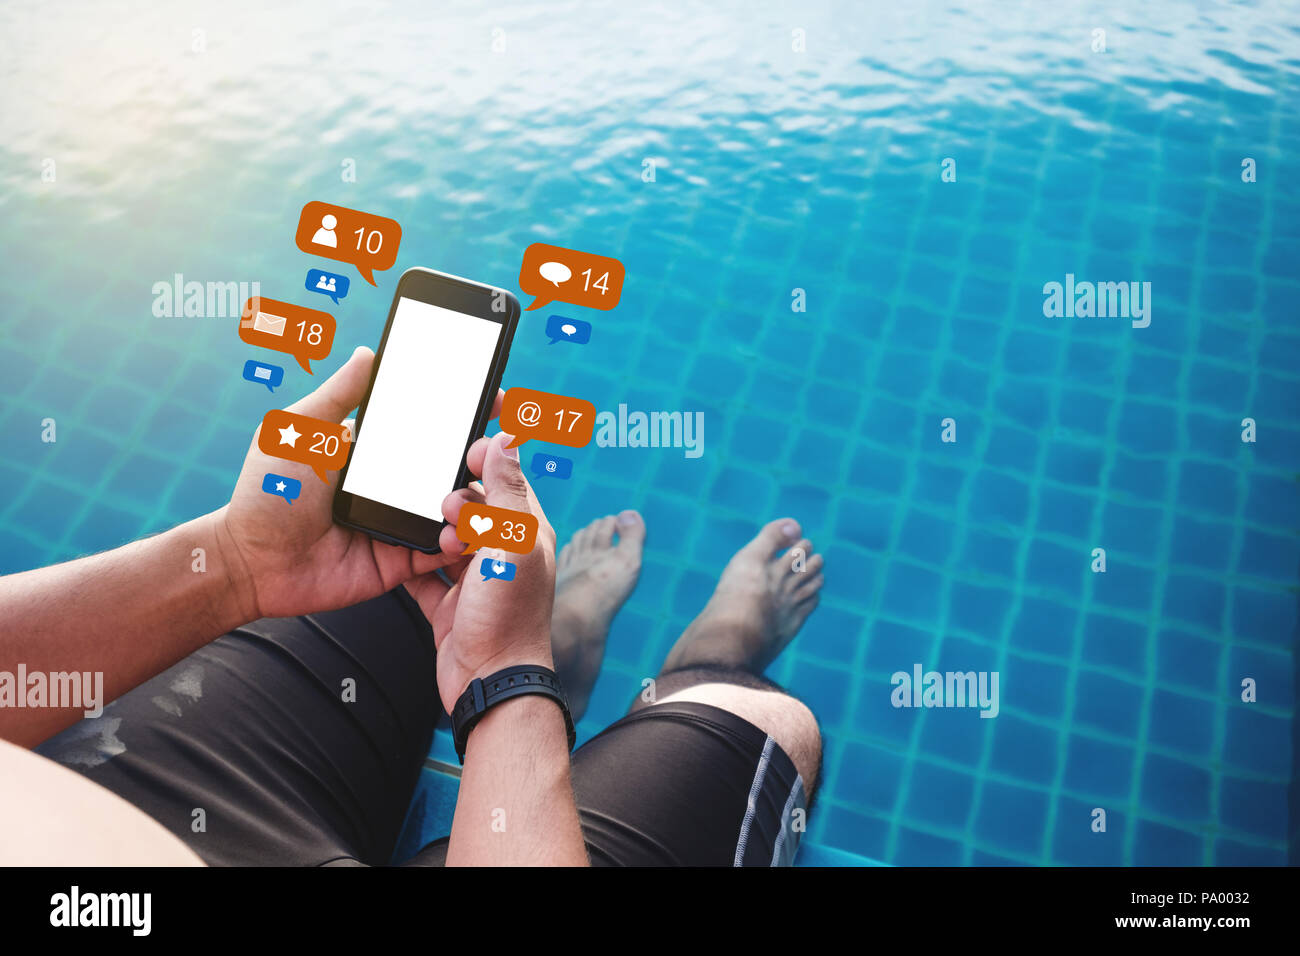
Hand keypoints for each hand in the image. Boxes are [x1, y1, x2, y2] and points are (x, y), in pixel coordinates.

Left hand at [217, 346, 499, 621]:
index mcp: (375, 453)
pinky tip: (467, 530)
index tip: (491, 399)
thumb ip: (339, 395)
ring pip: (453, 510)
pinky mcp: (401, 561)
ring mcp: (399, 524)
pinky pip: (439, 551)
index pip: (428, 429)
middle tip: (497, 446)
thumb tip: (369, 353)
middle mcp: (393, 486)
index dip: (461, 414)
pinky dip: (458, 541)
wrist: (250, 560)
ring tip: (478, 490)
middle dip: (481, 456)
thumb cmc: (268, 493)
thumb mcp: (303, 430)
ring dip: (473, 499)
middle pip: (450, 468)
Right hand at [405, 432, 557, 709]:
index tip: (463, 450)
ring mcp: (475, 581)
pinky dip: (409, 562)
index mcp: (529, 535)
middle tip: (443, 505)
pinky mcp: (449, 605)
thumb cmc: (509, 619)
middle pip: (475, 510)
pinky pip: (423, 574)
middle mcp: (504, 556)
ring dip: (430, 530)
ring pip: (446, 539)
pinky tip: (392, 550)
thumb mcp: (513, 546)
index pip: (509, 485)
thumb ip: (508, 494)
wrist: (489, 685)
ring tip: (421, 528)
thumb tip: (507, 440)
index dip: (487, 464)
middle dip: (455, 499)